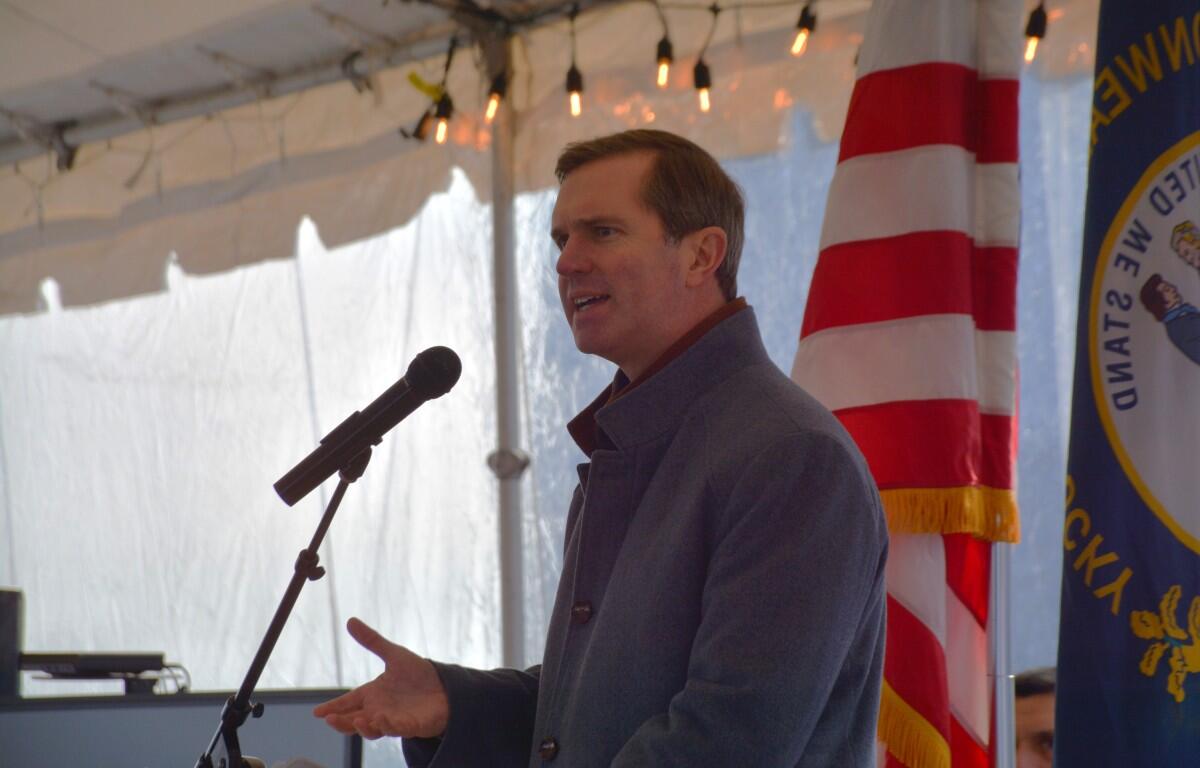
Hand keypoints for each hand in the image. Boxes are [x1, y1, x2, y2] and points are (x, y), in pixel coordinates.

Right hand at [313, 617, 449, 739]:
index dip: (333, 707)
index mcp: (373, 694)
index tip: (317, 712)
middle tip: (330, 719)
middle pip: (355, 721)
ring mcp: (394, 720)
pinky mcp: (411, 726)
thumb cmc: (418, 675)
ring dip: (363, 727)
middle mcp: (379, 710)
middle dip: (341, 722)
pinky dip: (389, 726)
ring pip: (373, 730)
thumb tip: (350, 621)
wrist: (446, 686)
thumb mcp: (394, 654)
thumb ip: (372, 641)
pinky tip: (382, 719)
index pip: (349, 702)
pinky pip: (397, 730)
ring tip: (358, 720)